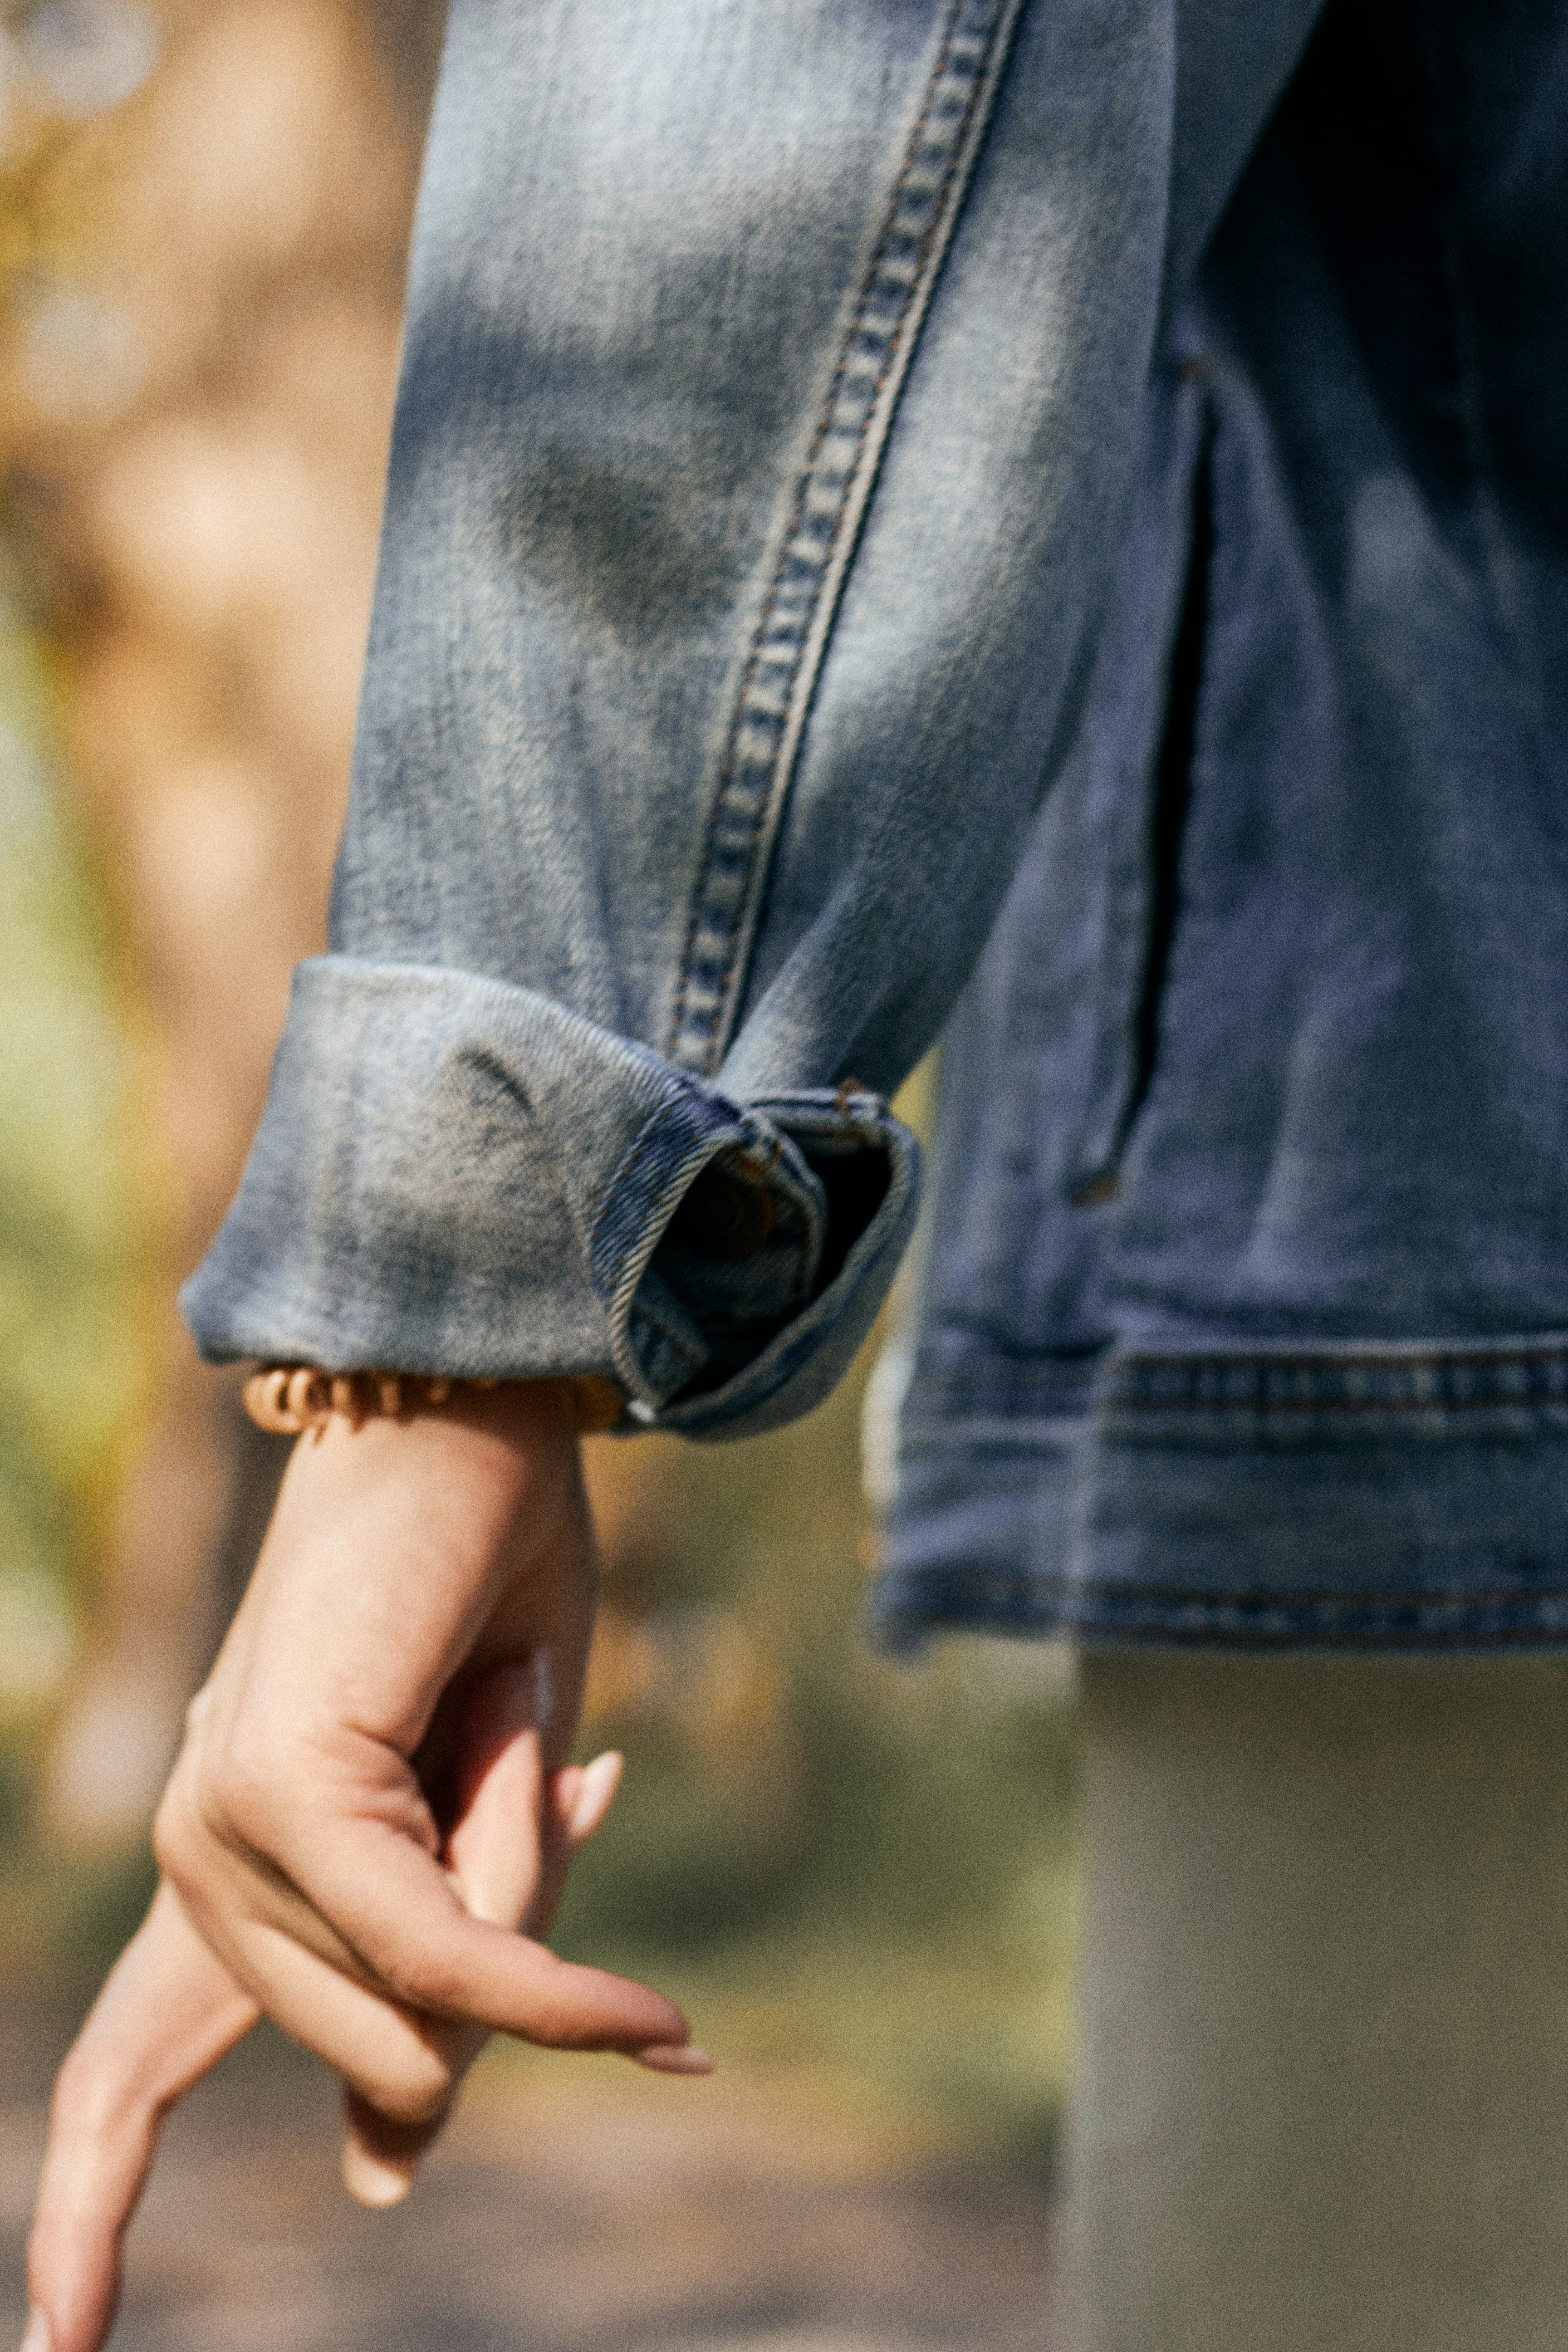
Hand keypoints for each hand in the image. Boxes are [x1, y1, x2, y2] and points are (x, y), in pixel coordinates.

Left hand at [24, 1383, 706, 2351]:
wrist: (471, 1416)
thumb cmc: (484, 1596)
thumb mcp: (481, 1818)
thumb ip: (432, 1977)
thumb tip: (381, 2174)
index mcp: (232, 1863)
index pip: (126, 2068)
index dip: (84, 2213)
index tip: (48, 2351)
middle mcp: (200, 1855)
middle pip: (382, 2057)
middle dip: (514, 1982)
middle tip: (557, 1777)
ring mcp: (225, 1826)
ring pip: (428, 2011)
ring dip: (542, 1909)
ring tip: (526, 1718)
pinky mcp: (285, 1789)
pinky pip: (449, 1953)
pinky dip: (563, 1989)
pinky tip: (661, 2029)